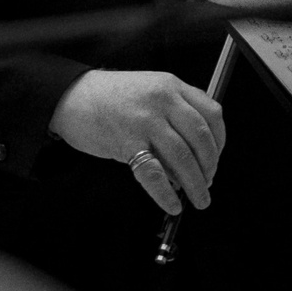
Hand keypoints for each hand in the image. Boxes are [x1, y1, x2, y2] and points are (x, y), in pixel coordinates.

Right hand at [47, 69, 225, 215]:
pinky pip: (154, 173)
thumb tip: (196, 154)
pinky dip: (166, 194)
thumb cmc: (109, 97)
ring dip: (195, 184)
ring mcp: (144, 121)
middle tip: (208, 183)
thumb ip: (174, 112)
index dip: (220, 142)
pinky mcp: (126, 142)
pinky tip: (172, 204)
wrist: (71, 96)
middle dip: (210, 166)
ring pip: (182, 157)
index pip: (212, 114)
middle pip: (201, 138)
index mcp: (171, 86)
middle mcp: (162, 101)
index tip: (216, 159)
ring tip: (198, 199)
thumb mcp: (149, 91)